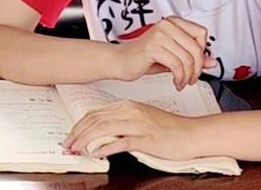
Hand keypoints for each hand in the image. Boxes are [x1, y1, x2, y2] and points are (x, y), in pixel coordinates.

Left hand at [64, 100, 202, 159]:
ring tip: (76, 150)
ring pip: (103, 128)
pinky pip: (120, 142)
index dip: (80, 125)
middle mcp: (131, 111)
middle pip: (96, 120)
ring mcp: (138, 124)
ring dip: (86, 140)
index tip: (71, 135)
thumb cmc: (171, 129)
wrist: (193, 134)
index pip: (96, 113)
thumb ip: (124, 124)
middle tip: (67, 144)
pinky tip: (96, 154)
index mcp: (129, 105)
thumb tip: (105, 134)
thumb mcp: (143, 121)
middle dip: (77, 133)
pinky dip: (105, 148)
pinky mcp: (145, 138)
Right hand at [112, 16, 216, 90]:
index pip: (201, 33)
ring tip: (182, 82)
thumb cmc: (144, 57)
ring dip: (187, 76)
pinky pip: (176, 65)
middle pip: (196, 48)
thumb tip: (211, 61)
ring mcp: (160, 34)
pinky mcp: (153, 47)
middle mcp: (167, 25)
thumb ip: (192, 57)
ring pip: (187, 59)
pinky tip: (176, 82)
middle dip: (197, 68)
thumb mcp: (172, 55)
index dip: (202, 52)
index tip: (197, 63)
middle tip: (191, 78)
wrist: (120, 61)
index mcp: (173, 22)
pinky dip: (179, 78)